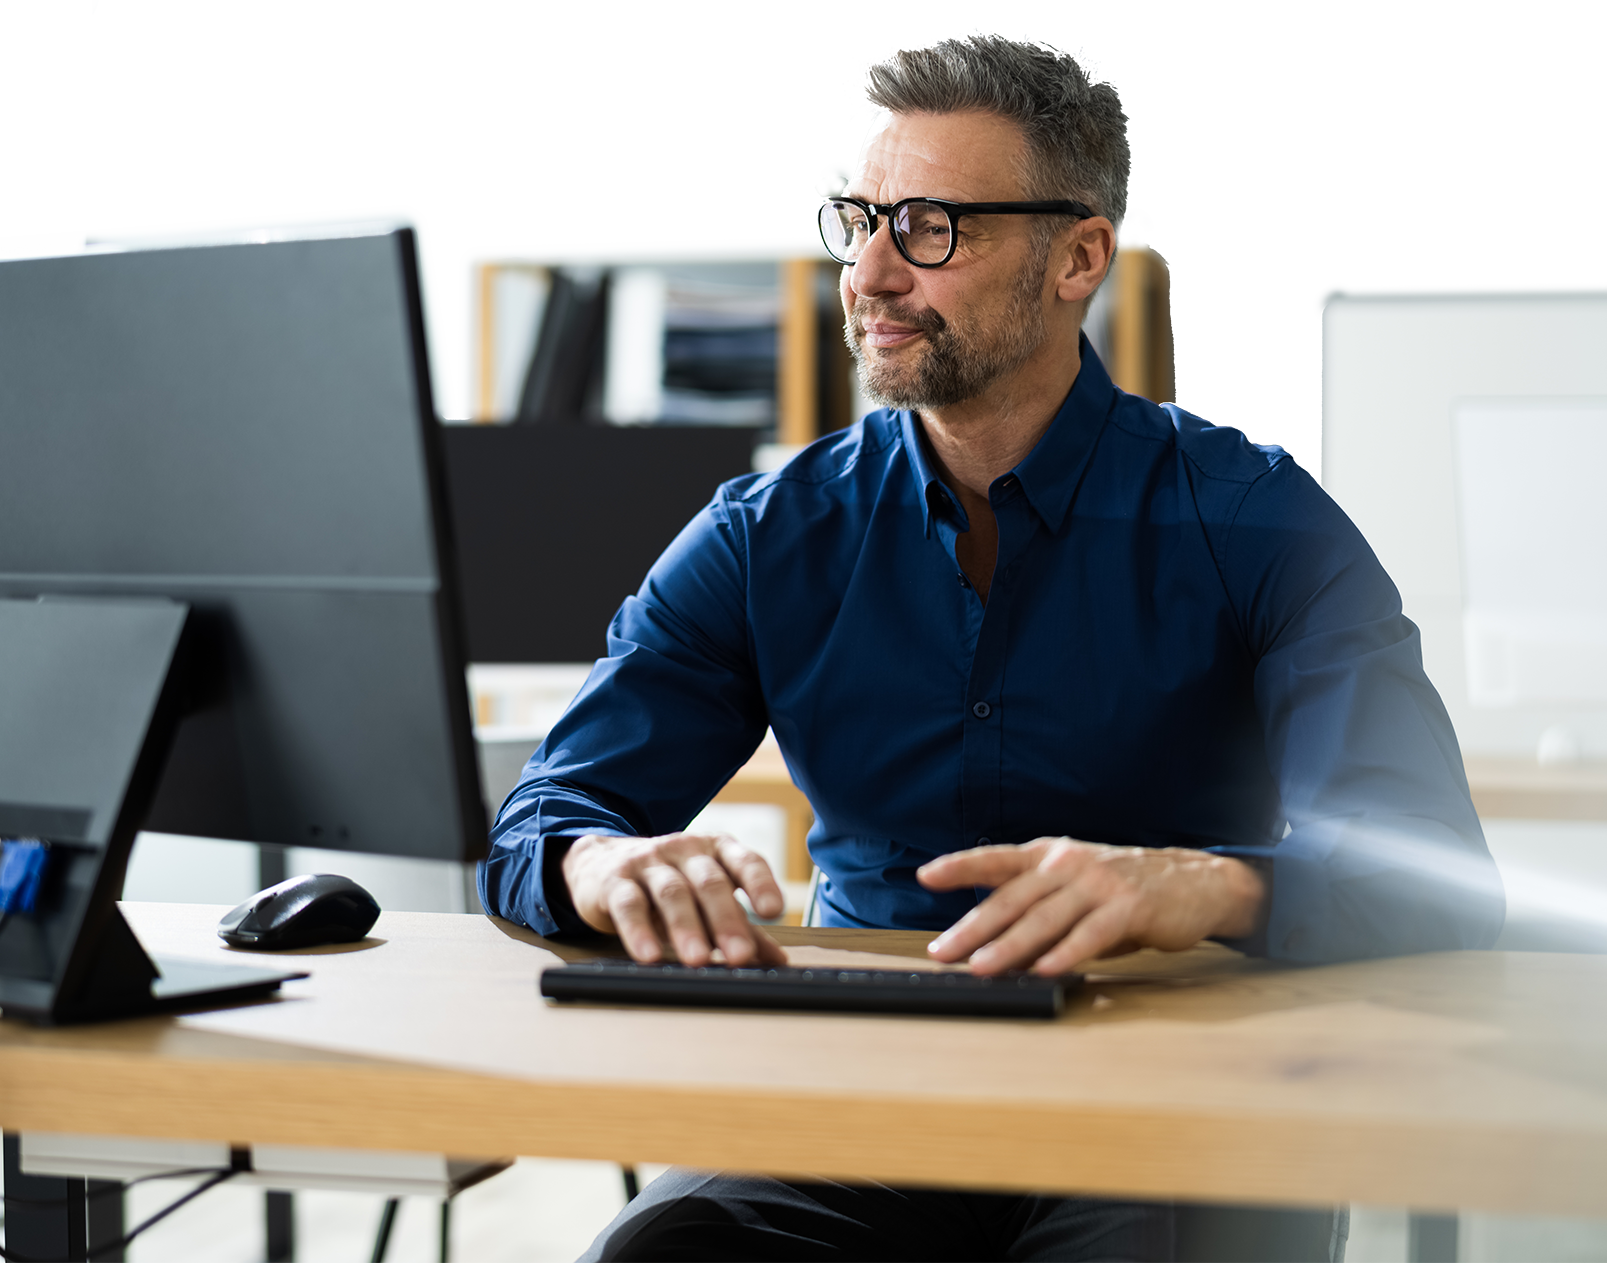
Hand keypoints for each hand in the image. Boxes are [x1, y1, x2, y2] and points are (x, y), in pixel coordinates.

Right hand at [561, 831, 787, 967]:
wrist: (602, 863)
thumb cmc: (668, 882)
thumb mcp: (706, 898)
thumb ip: (742, 926)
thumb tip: (777, 961)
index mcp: (716, 850)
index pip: (745, 861)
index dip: (761, 883)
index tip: (773, 910)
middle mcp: (685, 849)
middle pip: (710, 882)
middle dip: (726, 920)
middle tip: (740, 955)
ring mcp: (649, 861)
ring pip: (672, 892)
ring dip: (686, 928)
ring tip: (698, 960)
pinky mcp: (615, 880)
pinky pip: (630, 904)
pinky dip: (639, 931)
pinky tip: (649, 955)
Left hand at [918, 837, 1267, 975]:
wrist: (1194, 882)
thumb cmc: (1124, 889)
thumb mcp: (1074, 888)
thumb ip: (1037, 911)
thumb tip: (992, 948)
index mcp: (1050, 855)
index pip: (997, 859)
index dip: (960, 866)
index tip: (926, 875)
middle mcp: (1069, 864)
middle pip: (1012, 898)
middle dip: (973, 927)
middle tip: (944, 951)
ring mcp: (1099, 883)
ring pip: (1044, 918)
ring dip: (1010, 946)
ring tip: (982, 968)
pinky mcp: (1129, 907)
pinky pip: (1090, 934)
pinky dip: (1065, 953)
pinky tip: (1045, 970)